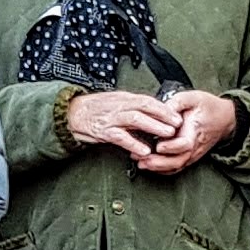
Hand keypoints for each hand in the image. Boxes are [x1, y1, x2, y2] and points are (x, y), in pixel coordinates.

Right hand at [62, 89, 178, 160]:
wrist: (72, 114)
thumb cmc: (95, 109)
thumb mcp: (115, 103)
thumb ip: (132, 107)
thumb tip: (152, 112)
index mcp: (123, 98)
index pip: (147, 100)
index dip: (163, 107)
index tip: (177, 114)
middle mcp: (119, 106)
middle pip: (145, 107)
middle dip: (163, 115)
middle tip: (178, 124)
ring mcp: (111, 119)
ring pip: (135, 119)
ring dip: (153, 126)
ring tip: (167, 134)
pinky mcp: (103, 131)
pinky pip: (120, 137)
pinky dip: (133, 143)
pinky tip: (144, 151)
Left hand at [134, 90, 240, 174]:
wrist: (224, 118)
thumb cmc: (208, 107)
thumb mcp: (193, 97)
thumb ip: (177, 102)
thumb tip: (161, 109)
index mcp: (195, 131)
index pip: (185, 144)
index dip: (172, 147)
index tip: (158, 146)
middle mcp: (194, 146)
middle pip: (178, 161)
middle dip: (159, 163)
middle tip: (141, 159)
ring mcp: (192, 154)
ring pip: (176, 167)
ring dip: (158, 168)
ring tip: (141, 163)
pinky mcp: (188, 156)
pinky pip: (176, 167)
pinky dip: (162, 170)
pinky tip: (149, 166)